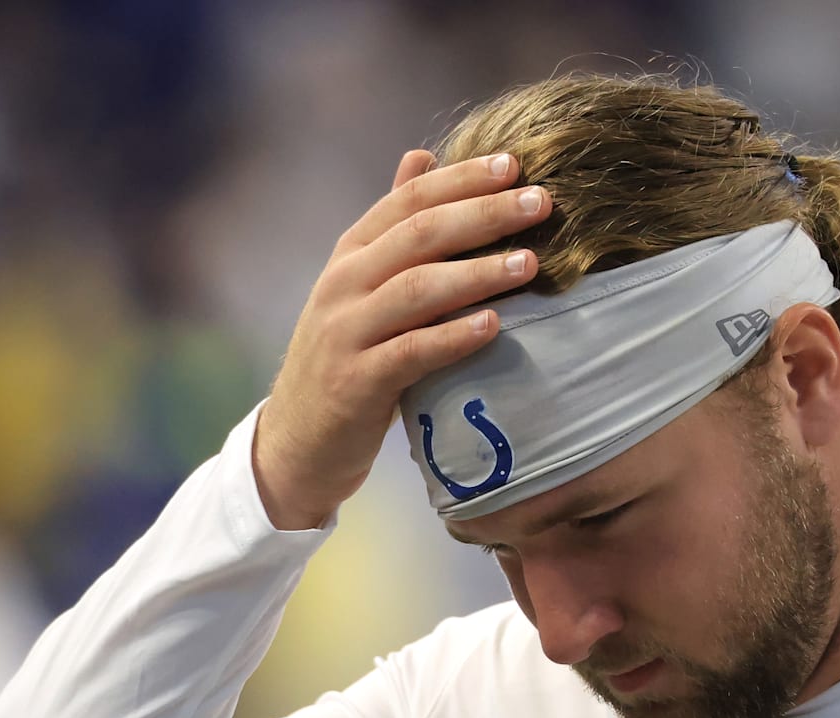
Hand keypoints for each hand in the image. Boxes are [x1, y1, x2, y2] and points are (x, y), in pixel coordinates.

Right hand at [252, 150, 550, 529]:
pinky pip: (410, 353)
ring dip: (477, 272)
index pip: (408, 201)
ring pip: (416, 289)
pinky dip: (453, 336)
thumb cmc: (348, 357)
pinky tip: (493, 326)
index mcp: (351, 254)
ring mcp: (345, 333)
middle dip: (482, 213)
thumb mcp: (362, 285)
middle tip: (540, 202)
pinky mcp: (355, 383)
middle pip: (418, 235)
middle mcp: (343, 284)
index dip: (460, 179)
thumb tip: (421, 154)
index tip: (514, 164)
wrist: (299, 441)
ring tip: (529, 263)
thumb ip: (394, 227)